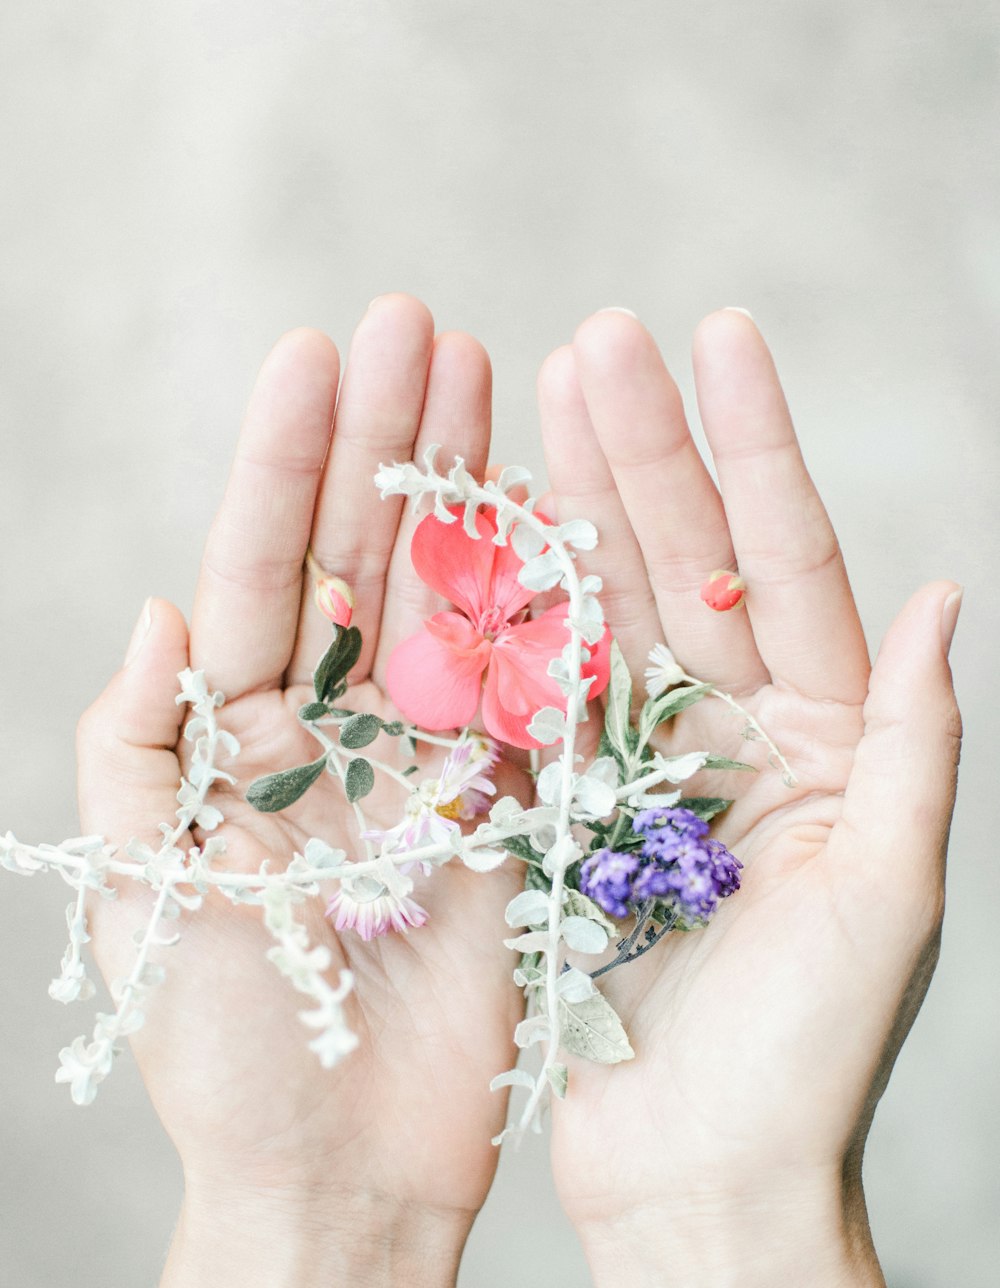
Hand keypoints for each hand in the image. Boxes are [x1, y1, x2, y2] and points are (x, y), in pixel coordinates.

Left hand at [76, 296, 524, 1287]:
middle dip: (383, 439)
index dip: (284, 457)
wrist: (341, 1170)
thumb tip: (157, 601)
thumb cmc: (222, 1044)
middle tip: (418, 324)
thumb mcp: (142, 883)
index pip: (260, 565)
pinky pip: (522, 684)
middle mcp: (328, 725)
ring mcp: (420, 756)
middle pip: (357, 555)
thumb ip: (135, 739)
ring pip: (444, 596)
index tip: (316, 350)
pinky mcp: (499, 802)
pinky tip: (551, 506)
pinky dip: (538, 598)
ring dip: (463, 489)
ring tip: (485, 376)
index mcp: (233, 732)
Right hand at [537, 308, 960, 1285]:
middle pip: (683, 565)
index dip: (755, 450)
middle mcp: (730, 731)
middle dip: (644, 449)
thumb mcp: (888, 894)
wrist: (701, 1172)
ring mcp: (636, 762)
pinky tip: (478, 526)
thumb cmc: (809, 1056)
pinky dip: (504, 611)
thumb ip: (912, 742)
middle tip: (595, 339)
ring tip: (536, 396)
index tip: (719, 340)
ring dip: (570, 503)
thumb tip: (943, 594)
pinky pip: (528, 693)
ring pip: (599, 609)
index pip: (788, 565)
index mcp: (822, 737)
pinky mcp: (559, 806)